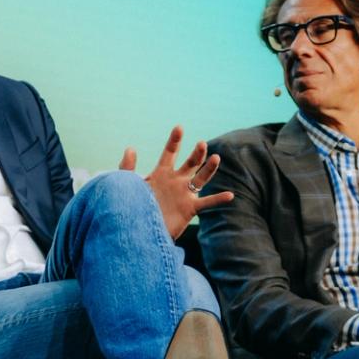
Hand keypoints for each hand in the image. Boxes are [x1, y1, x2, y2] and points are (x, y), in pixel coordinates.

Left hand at [118, 126, 233, 240]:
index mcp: (161, 173)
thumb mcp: (128, 185)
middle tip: (201, 143)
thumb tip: (131, 148)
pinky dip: (218, 199)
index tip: (179, 127)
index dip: (174, 141)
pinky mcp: (189, 209)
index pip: (170, 153)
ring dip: (209, 169)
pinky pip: (207, 202)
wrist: (139, 231)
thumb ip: (128, 167)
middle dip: (197, 153)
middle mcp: (176, 181)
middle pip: (190, 163)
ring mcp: (184, 194)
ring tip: (216, 158)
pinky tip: (230, 195)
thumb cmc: (132, 207)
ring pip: (201, 178)